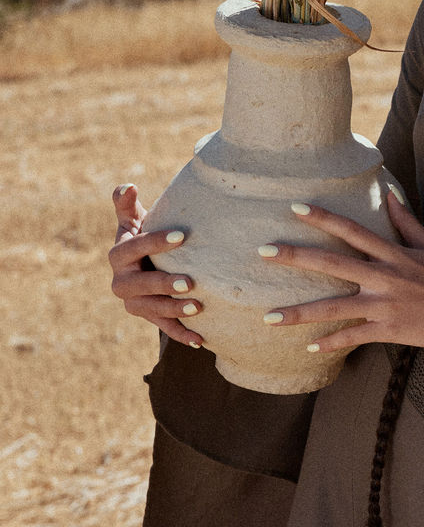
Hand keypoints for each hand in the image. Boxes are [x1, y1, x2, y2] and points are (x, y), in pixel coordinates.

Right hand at [108, 184, 203, 346]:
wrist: (142, 264)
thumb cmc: (142, 236)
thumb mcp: (133, 220)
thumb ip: (126, 205)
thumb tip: (126, 186)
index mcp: (118, 256)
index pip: (134, 248)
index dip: (155, 242)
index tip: (181, 236)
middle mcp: (121, 283)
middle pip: (139, 285)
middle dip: (163, 284)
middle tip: (190, 281)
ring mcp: (134, 303)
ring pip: (151, 310)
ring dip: (174, 311)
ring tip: (198, 307)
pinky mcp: (149, 318)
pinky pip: (164, 328)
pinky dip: (182, 335)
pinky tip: (201, 340)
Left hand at [257, 194, 423, 353]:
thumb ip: (406, 222)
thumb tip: (390, 195)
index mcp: (392, 253)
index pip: (351, 230)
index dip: (323, 218)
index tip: (295, 207)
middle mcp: (384, 276)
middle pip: (332, 263)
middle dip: (296, 257)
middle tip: (263, 251)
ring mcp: (384, 305)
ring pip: (334, 307)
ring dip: (299, 313)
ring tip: (268, 317)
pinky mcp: (388, 329)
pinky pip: (353, 336)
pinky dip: (331, 342)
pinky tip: (309, 347)